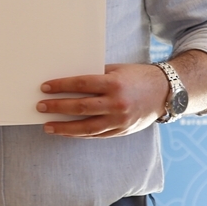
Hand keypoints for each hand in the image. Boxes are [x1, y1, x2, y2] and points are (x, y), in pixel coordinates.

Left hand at [36, 63, 167, 137]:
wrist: (166, 92)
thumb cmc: (137, 77)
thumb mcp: (116, 70)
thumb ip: (95, 76)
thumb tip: (68, 81)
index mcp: (114, 84)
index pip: (81, 84)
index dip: (61, 86)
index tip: (45, 88)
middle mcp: (117, 104)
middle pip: (80, 107)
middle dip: (57, 107)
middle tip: (40, 106)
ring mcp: (120, 120)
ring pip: (86, 127)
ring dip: (64, 127)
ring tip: (47, 126)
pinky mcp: (122, 131)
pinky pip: (96, 135)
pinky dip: (79, 134)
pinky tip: (66, 131)